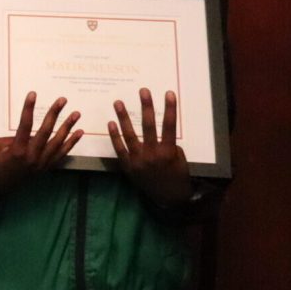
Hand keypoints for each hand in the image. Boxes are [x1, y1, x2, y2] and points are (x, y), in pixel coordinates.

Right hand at [0, 93, 82, 197]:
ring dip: (68, 127)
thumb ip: (13, 138)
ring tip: (76, 114)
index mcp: (17, 150)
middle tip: (62, 100)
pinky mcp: (46, 168)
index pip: (25, 125)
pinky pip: (61, 154)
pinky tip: (78, 133)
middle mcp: (33, 156)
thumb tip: (27, 133)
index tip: (33, 94)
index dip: (28, 108)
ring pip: (58, 143)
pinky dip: (71, 143)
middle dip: (55, 114)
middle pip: (46, 131)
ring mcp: (41, 163)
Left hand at [109, 89, 192, 205]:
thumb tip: (159, 132)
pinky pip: (119, 148)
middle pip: (149, 126)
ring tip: (117, 102)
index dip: (170, 109)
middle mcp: (152, 154)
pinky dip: (114, 136)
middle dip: (146, 107)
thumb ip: (170, 145)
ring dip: (123, 117)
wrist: (168, 198)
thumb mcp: (180, 160)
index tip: (168, 93)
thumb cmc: (177, 176)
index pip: (170, 126)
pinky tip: (110, 123)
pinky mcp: (127, 166)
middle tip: (143, 91)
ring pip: (129, 135)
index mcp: (168, 152)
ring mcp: (138, 160)